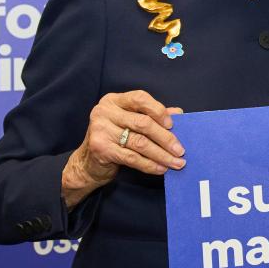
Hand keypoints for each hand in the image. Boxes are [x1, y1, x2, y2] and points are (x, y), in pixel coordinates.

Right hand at [61, 89, 185, 206]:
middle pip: (143, 123)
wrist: (88, 162)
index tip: (173, 125)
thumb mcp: (130, 122)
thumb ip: (152, 115)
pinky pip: (132, 157)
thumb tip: (178, 113)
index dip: (158, 110)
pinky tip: (161, 169)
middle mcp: (105, 112)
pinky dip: (149, 164)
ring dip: (161, 154)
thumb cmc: (114, 138)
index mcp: (114, 100)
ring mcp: (101, 130)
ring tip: (176, 163)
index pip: (140, 98)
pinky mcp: (101, 148)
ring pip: (140, 142)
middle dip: (166, 138)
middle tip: (181, 151)